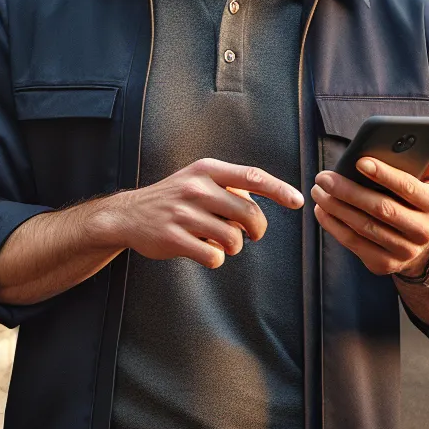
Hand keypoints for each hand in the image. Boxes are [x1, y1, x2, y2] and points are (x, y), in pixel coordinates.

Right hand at [89, 159, 304, 268]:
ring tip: (219, 241)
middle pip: (249, 213)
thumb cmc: (175, 198)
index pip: (252, 176)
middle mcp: (196, 188)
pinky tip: (203, 251)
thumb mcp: (199, 179)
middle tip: (251, 235)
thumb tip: (265, 204)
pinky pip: (214, 256)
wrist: (129, 215)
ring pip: (233, 239)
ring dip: (233, 246)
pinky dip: (216, 258)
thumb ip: (231, 187)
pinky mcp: (175, 238)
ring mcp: (184, 213)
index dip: (279, 190)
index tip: (299, 201)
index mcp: (207, 170)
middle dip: (256, 229)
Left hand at [311, 136, 428, 277]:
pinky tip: (321, 210)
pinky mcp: (383, 263)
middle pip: (381, 209)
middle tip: (324, 176)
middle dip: (349, 191)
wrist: (421, 247)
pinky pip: (353, 243)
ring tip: (319, 190)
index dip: (384, 174)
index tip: (359, 161)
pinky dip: (333, 225)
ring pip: (363, 227)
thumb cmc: (420, 203)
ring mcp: (403, 251)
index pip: (408, 188)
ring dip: (336, 207)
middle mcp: (421, 231)